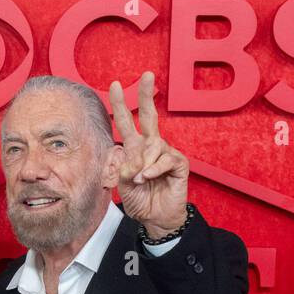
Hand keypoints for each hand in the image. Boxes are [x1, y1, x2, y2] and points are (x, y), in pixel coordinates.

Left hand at [109, 71, 189, 236]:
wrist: (155, 218)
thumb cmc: (140, 199)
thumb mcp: (122, 183)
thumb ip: (122, 168)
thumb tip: (128, 158)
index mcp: (135, 147)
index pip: (127, 121)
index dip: (121, 104)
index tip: (115, 85)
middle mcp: (151, 145)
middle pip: (150, 115)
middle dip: (146, 95)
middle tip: (147, 75)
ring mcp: (166, 153)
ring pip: (154, 145)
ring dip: (143, 162)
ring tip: (139, 179)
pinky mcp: (178, 164)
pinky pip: (165, 159)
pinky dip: (154, 169)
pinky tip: (148, 177)